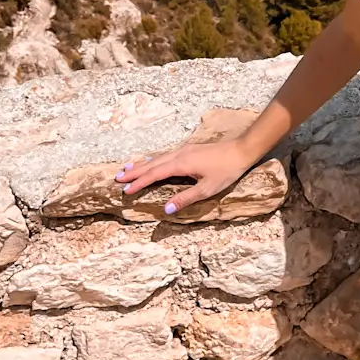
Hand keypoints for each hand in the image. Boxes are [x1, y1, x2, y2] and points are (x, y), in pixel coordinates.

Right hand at [115, 139, 256, 213]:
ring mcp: (184, 150)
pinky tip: (152, 163)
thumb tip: (166, 209)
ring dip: (142, 165)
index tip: (125, 189)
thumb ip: (186, 199)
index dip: (139, 182)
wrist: (242, 150)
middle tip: (117, 177)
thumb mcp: (207, 189)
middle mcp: (179, 154)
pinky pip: (165, 156)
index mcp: (181, 164)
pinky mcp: (190, 150)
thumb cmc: (226, 170)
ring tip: (128, 168)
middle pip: (152, 164)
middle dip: (134, 171)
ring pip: (158, 158)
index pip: (154, 174)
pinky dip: (154, 161)